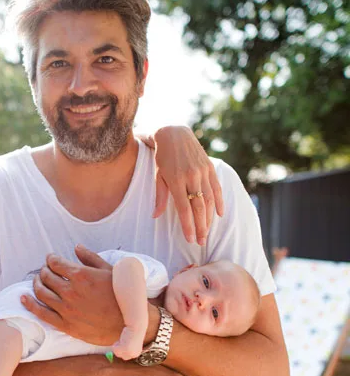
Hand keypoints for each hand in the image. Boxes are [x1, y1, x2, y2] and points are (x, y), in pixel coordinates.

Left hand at [23, 245, 122, 345]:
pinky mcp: (65, 324)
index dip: (51, 259)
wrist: (129, 324)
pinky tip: (23, 298)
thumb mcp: (110, 271)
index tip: (51, 259)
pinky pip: (41, 313)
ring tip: (38, 280)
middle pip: (47, 276)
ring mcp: (67, 309)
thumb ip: (90, 257)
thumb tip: (76, 247)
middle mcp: (71, 291)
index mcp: (81, 275)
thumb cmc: (122, 295)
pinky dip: (29, 304)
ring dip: (37, 283)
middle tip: (45, 270)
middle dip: (44, 270)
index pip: (56, 263)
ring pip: (41, 292)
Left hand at [150, 125, 224, 245]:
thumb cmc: (162, 157)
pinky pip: (217, 188)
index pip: (184, 209)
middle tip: (200, 242)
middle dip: (201, 227)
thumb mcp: (158, 176)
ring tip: (207, 233)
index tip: (190, 239)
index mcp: (176, 180)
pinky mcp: (210, 167)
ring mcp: (203, 172)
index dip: (188, 225)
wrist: (174, 134)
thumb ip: (160, 196)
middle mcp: (191, 177)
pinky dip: (220, 202)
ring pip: (210, 200)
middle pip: (199, 207)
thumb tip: (155, 216)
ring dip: (210, 219)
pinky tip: (220, 215)